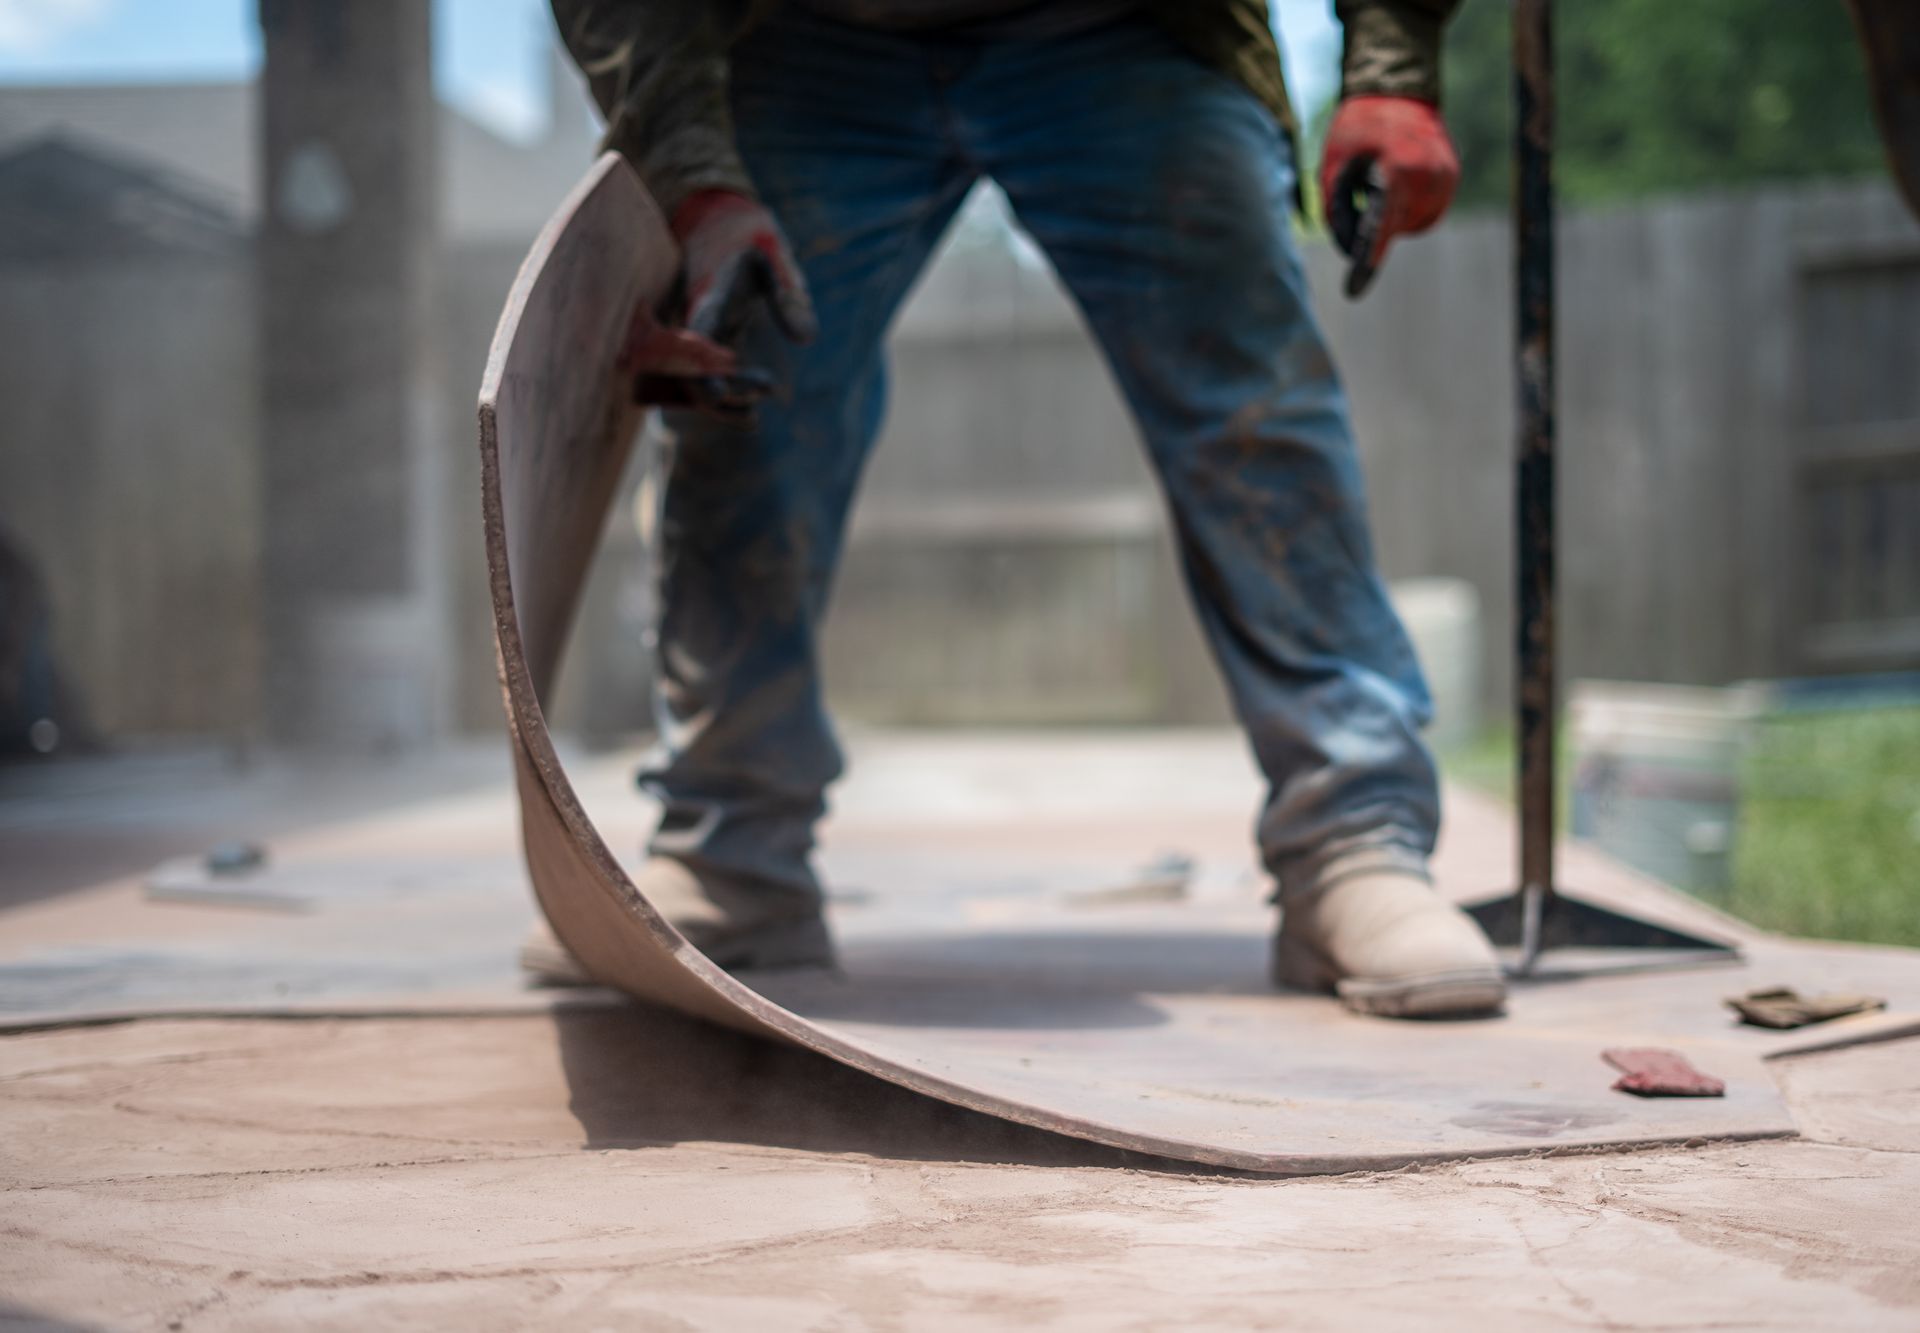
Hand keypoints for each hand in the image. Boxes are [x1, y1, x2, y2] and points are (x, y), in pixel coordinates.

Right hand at [626, 189, 815, 424]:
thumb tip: (807, 341)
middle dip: (727, 393)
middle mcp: (693, 321)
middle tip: (769, 389)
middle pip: (693, 373)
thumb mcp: (775, 259)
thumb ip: (789, 296)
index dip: (712, 373)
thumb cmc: (750, 239)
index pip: (699, 343)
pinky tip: (751, 418)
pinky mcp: (704, 341)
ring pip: (695, 382)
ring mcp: (694, 333)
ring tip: (754, 417)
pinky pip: (704, 378)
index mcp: (707, 299)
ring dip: (724, 404)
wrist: (717, 224)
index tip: (739, 390)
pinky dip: (723, 401)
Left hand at [1319, 96, 1459, 275]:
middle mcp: (1429, 176)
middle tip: (1360, 182)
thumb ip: (1335, 210)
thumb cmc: (1358, 126)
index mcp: (1398, 168)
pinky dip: (1406, 208)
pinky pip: (1424, 214)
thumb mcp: (1332, 164)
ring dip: (1391, 213)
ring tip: (1383, 174)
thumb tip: (1350, 251)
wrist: (1398, 90)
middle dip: (1371, 218)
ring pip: (1409, 225)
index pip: (1380, 226)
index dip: (1367, 259)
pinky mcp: (1452, 180)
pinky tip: (1398, 180)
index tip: (1353, 290)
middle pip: (1391, 227)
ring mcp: (1446, 179)